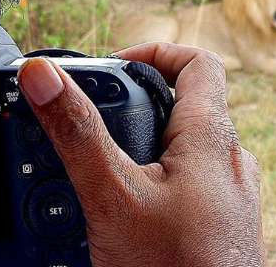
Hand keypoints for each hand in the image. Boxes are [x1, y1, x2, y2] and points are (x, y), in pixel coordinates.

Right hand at [17, 43, 264, 266]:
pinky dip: (153, 185)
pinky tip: (122, 211)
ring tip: (99, 171)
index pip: (197, 63)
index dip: (156, 51)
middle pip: (183, 106)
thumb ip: (79, 134)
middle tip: (93, 122)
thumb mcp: (113, 198)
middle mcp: (229, 162)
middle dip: (135, 108)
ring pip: (183, 151)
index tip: (115, 65)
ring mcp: (229, 196)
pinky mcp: (220, 225)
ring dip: (140, 150)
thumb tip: (45, 77)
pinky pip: (187, 187)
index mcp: (213, 138)